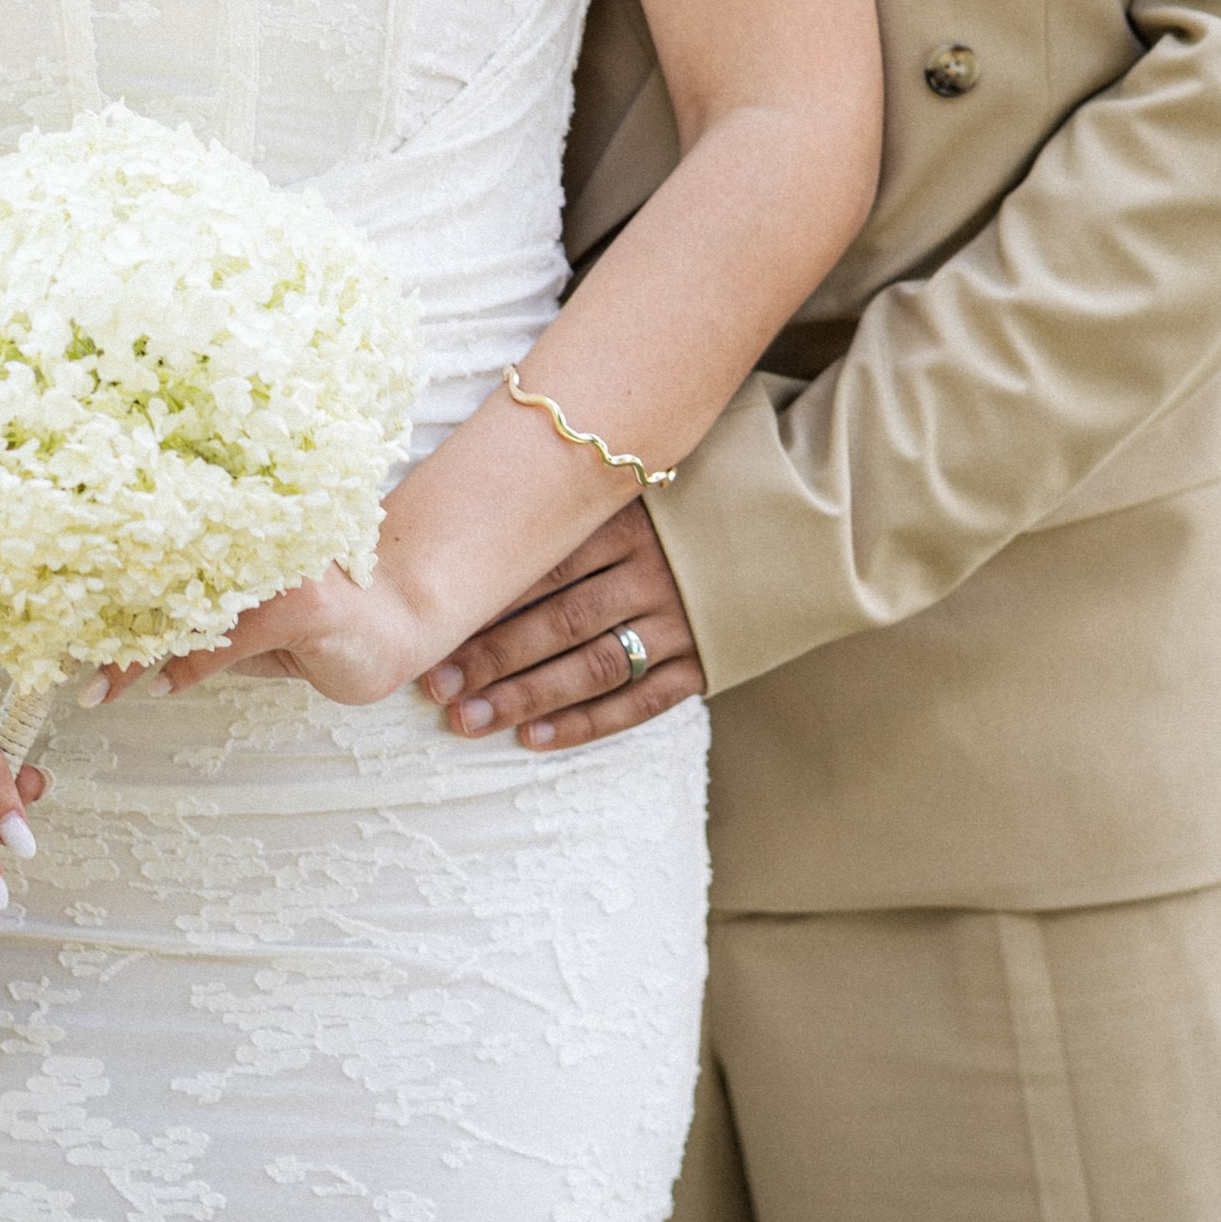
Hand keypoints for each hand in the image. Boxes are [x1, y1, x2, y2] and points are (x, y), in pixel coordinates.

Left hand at [90, 563, 432, 713]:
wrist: (400, 621)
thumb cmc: (320, 622)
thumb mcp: (246, 623)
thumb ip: (196, 623)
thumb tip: (121, 642)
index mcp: (235, 530)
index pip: (158, 550)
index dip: (104, 580)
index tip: (56, 615)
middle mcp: (254, 533)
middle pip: (161, 571)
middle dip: (107, 616)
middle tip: (59, 657)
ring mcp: (280, 564)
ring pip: (186, 606)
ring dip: (136, 651)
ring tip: (96, 685)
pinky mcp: (304, 604)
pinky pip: (230, 637)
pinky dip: (191, 665)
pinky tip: (160, 687)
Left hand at [419, 502, 704, 749]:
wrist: (787, 527)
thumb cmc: (689, 500)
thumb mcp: (637, 484)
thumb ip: (573, 498)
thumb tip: (478, 514)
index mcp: (630, 520)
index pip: (546, 568)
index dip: (487, 603)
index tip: (433, 631)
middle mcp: (654, 573)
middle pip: (560, 621)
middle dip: (492, 658)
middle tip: (436, 687)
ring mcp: (681, 621)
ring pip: (593, 666)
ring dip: (526, 697)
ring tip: (469, 720)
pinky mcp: (704, 661)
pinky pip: (640, 701)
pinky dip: (585, 723)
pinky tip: (534, 737)